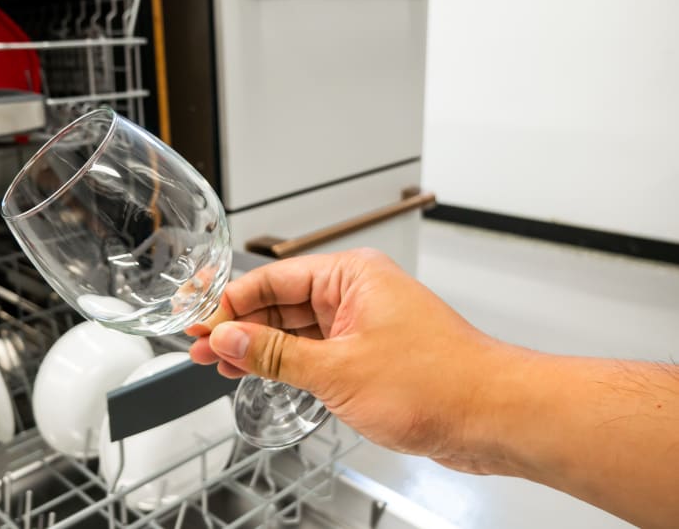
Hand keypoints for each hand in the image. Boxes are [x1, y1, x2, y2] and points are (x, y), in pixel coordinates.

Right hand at [188, 249, 520, 472]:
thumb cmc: (440, 382)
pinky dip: (287, 364)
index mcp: (352, 275)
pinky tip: (259, 374)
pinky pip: (316, 352)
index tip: (199, 322)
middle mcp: (357, 294)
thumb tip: (228, 340)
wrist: (493, 417)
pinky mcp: (370, 355)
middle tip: (199, 346)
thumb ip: (275, 355)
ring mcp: (364, 325)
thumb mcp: (337, 370)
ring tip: (217, 364)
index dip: (229, 303)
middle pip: (281, 302)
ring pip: (296, 330)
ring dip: (258, 348)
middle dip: (238, 327)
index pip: (272, 279)